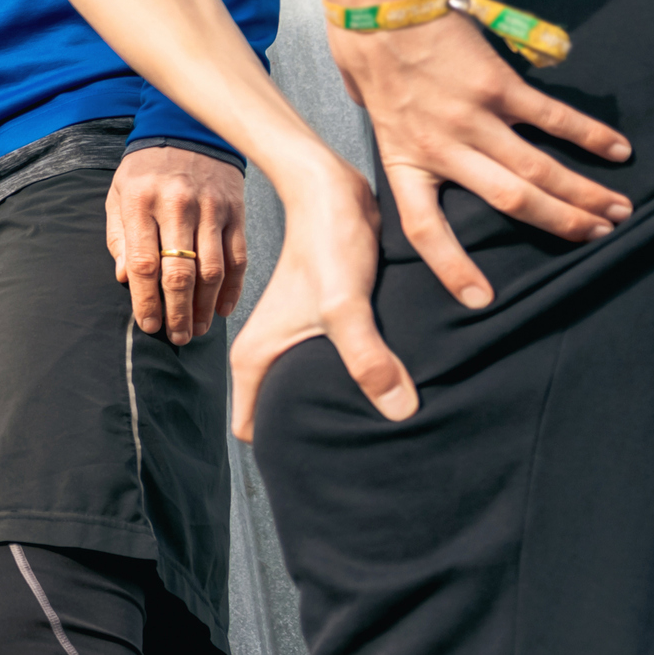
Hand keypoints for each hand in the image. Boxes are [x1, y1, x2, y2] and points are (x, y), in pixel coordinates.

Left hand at [109, 145, 247, 344]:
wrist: (189, 129)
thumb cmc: (146, 169)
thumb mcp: (119, 194)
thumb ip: (119, 237)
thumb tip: (125, 279)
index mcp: (142, 202)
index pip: (145, 263)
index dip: (146, 300)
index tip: (149, 324)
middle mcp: (178, 206)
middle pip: (180, 273)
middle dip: (178, 312)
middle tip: (177, 337)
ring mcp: (211, 209)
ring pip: (212, 270)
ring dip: (205, 307)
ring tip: (197, 329)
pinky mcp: (235, 212)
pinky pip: (238, 257)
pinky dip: (232, 288)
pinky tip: (222, 308)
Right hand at [227, 153, 414, 437]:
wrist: (335, 192)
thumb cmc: (329, 243)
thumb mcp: (345, 305)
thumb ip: (368, 357)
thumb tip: (400, 411)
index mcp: (254, 359)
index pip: (254, 431)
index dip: (281, 450)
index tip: (320, 462)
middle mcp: (270, 353)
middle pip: (286, 417)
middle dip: (317, 437)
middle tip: (361, 452)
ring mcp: (297, 340)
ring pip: (314, 393)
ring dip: (344, 406)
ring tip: (382, 423)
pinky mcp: (325, 326)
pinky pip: (338, 368)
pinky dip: (362, 378)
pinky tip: (393, 383)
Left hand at [327, 10, 631, 309]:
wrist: (377, 4)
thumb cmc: (370, 56)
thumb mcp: (376, 117)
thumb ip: (407, 144)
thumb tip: (434, 153)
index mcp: (406, 163)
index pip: (427, 230)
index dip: (453, 267)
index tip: (481, 300)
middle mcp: (443, 148)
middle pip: (511, 201)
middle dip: (561, 224)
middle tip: (600, 237)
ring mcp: (473, 117)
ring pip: (538, 168)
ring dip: (583, 192)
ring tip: (619, 210)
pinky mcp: (497, 85)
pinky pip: (551, 117)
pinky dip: (588, 135)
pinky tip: (618, 150)